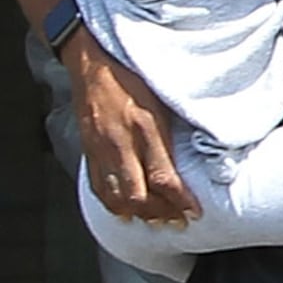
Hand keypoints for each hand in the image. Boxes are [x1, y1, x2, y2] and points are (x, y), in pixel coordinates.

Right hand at [68, 29, 197, 225]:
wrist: (92, 61)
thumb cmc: (132, 76)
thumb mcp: (161, 100)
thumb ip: (174, 131)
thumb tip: (196, 161)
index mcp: (144, 125)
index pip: (164, 176)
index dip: (180, 200)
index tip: (194, 212)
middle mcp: (120, 141)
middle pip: (139, 194)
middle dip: (160, 213)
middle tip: (177, 221)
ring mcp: (100, 148)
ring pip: (117, 196)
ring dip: (138, 214)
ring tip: (156, 221)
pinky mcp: (87, 149)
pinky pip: (98, 186)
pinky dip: (113, 204)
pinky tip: (125, 212)